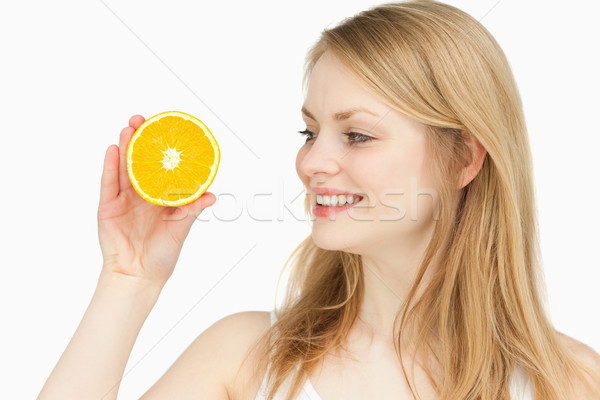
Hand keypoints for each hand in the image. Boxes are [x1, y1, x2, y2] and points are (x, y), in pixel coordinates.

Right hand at [97, 115, 215, 287]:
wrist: (139, 276)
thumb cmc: (163, 254)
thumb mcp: (181, 228)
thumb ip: (192, 209)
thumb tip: (212, 195)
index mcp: (159, 196)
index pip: (160, 166)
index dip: (160, 148)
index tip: (164, 129)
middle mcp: (140, 194)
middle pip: (139, 161)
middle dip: (140, 140)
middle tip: (141, 120)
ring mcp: (123, 199)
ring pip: (123, 167)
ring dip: (125, 147)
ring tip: (128, 129)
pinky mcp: (107, 207)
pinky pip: (108, 183)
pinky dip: (110, 166)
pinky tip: (112, 149)